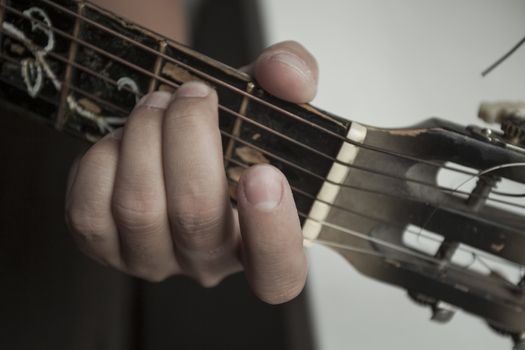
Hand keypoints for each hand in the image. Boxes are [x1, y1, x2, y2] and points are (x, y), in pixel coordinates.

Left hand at [65, 41, 318, 303]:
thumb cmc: (229, 131)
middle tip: (193, 94)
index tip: (263, 174)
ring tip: (157, 104)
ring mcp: (153, 259)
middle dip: (188, 136)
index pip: (279, 273)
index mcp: (262, 239)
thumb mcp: (269, 99)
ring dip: (144, 137)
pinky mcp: (105, 247)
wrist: (178, 139)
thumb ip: (294, 75)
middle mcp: (209, 260)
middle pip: (196, 216)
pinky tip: (123, 141)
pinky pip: (90, 211)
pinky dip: (103, 160)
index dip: (273, 233)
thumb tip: (283, 75)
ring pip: (139, 208)